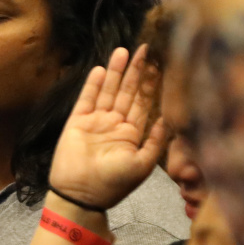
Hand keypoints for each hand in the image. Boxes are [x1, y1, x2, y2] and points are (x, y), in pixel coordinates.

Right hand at [47, 46, 165, 210]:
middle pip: (127, 92)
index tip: (158, 64)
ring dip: (116, 72)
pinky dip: (94, 84)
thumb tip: (165, 119)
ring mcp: (96, 121)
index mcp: (132, 134)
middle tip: (144, 49)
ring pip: (109, 91)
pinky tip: (102, 69)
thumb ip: (154, 142)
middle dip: (136, 71)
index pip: (144, 104)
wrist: (80, 195)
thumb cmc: (113, 184)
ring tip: (123, 51)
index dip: (150, 84)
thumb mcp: (142, 166)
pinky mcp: (78, 121)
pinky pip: (87, 98)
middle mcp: (115, 124)